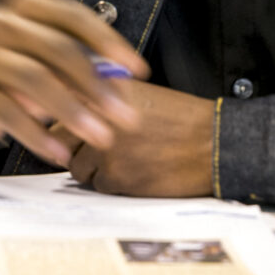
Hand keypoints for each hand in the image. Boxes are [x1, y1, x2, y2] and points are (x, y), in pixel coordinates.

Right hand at [0, 0, 147, 166]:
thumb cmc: (15, 72)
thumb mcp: (48, 62)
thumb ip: (82, 64)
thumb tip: (121, 83)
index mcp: (22, 4)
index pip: (71, 14)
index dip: (107, 42)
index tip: (138, 70)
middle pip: (56, 48)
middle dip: (96, 84)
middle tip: (125, 116)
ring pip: (33, 78)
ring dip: (73, 111)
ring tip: (101, 137)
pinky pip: (8, 112)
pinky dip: (38, 135)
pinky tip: (59, 153)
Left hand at [54, 80, 215, 196]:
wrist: (214, 144)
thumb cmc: (183, 120)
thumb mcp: (139, 92)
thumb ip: (103, 97)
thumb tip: (70, 108)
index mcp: (105, 88)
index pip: (61, 105)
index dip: (63, 122)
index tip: (68, 130)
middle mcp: (100, 114)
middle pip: (60, 137)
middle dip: (73, 147)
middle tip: (92, 151)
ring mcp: (105, 147)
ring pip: (78, 167)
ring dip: (94, 168)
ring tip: (124, 161)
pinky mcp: (117, 175)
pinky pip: (99, 185)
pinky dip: (113, 184)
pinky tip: (136, 173)